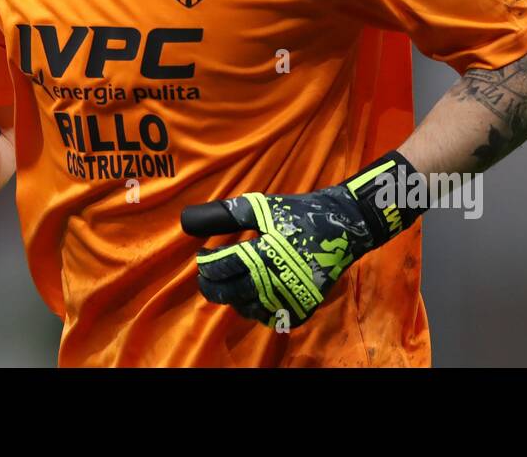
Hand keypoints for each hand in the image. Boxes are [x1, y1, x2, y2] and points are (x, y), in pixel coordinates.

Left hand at [181, 185, 379, 328]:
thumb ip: (222, 216)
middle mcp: (274, 282)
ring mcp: (288, 299)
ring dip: (233, 296)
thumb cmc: (296, 214)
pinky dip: (256, 308)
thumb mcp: (258, 208)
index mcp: (262, 254)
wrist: (341, 227)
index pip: (220, 267)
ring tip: (232, 280)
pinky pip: (268, 317)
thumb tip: (185, 221)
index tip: (201, 255)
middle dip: (211, 285)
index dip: (205, 263)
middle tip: (206, 275)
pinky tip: (254, 292)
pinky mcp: (300, 309)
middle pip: (228, 293)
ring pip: (245, 309)